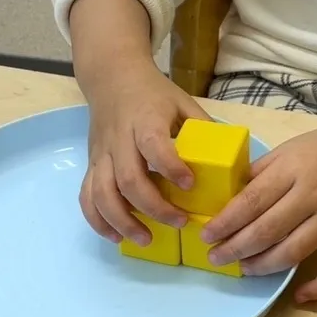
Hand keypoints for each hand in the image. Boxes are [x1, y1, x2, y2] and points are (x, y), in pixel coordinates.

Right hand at [80, 61, 209, 244]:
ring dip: (123, 221)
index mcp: (145, 120)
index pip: (153, 145)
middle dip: (153, 207)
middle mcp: (119, 139)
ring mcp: (102, 154)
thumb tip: (230, 158)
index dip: (170, 166)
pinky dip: (98, 221)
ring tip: (146, 239)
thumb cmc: (152, 93)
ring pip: (102, 194)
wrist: (112, 77)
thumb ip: (202, 127)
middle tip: (179, 222)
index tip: (189, 184)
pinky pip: (87, 197)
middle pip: (128, 179)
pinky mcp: (91, 165)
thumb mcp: (182, 101)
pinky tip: (117, 237)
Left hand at [202, 87, 316, 302]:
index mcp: (293, 169)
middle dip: (236, 248)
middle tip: (218, 258)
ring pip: (295, 251)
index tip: (206, 235)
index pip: (251, 201)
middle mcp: (314, 194)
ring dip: (264, 266)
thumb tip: (228, 199)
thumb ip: (261, 172)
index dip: (225, 222)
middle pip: (267, 230)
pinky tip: (299, 296)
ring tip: (245, 269)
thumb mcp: (290, 149)